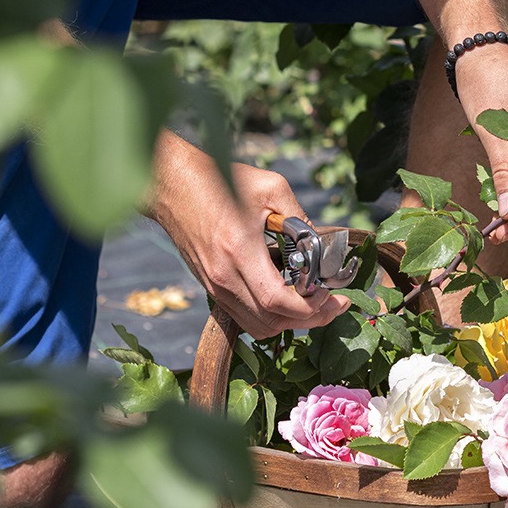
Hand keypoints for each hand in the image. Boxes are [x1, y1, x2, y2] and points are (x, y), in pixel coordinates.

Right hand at [146, 134, 347, 339]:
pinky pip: (243, 316)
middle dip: (310, 319)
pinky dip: (269, 316)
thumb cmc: (219, 180)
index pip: (277, 301)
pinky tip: (286, 299)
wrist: (172, 185)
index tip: (332, 295)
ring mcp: (214, 286)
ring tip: (315, 306)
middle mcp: (224, 277)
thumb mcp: (270, 186)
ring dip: (289, 323)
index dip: (310, 307)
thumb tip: (321, 243)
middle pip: (271, 322)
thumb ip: (299, 216)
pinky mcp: (210, 286)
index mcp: (239, 252)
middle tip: (335, 306)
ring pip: (257, 326)